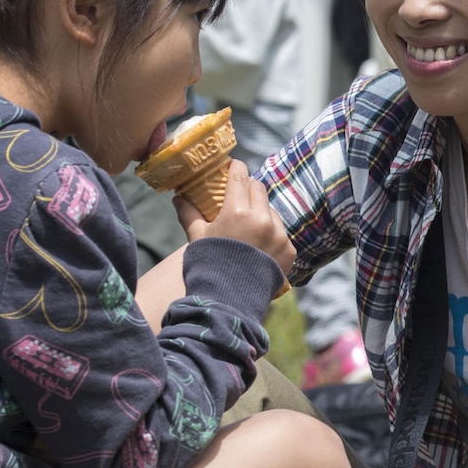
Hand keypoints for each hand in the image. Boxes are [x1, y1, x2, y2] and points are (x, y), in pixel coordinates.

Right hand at [181, 160, 296, 277]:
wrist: (230, 301)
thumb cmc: (209, 265)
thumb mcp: (197, 237)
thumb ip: (189, 214)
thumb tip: (178, 197)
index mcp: (237, 211)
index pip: (240, 176)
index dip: (236, 168)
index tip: (233, 166)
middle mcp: (262, 219)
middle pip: (258, 189)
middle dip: (249, 188)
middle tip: (240, 194)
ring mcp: (278, 234)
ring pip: (271, 210)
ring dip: (261, 212)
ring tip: (248, 227)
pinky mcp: (289, 249)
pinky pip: (280, 232)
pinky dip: (271, 234)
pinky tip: (259, 246)